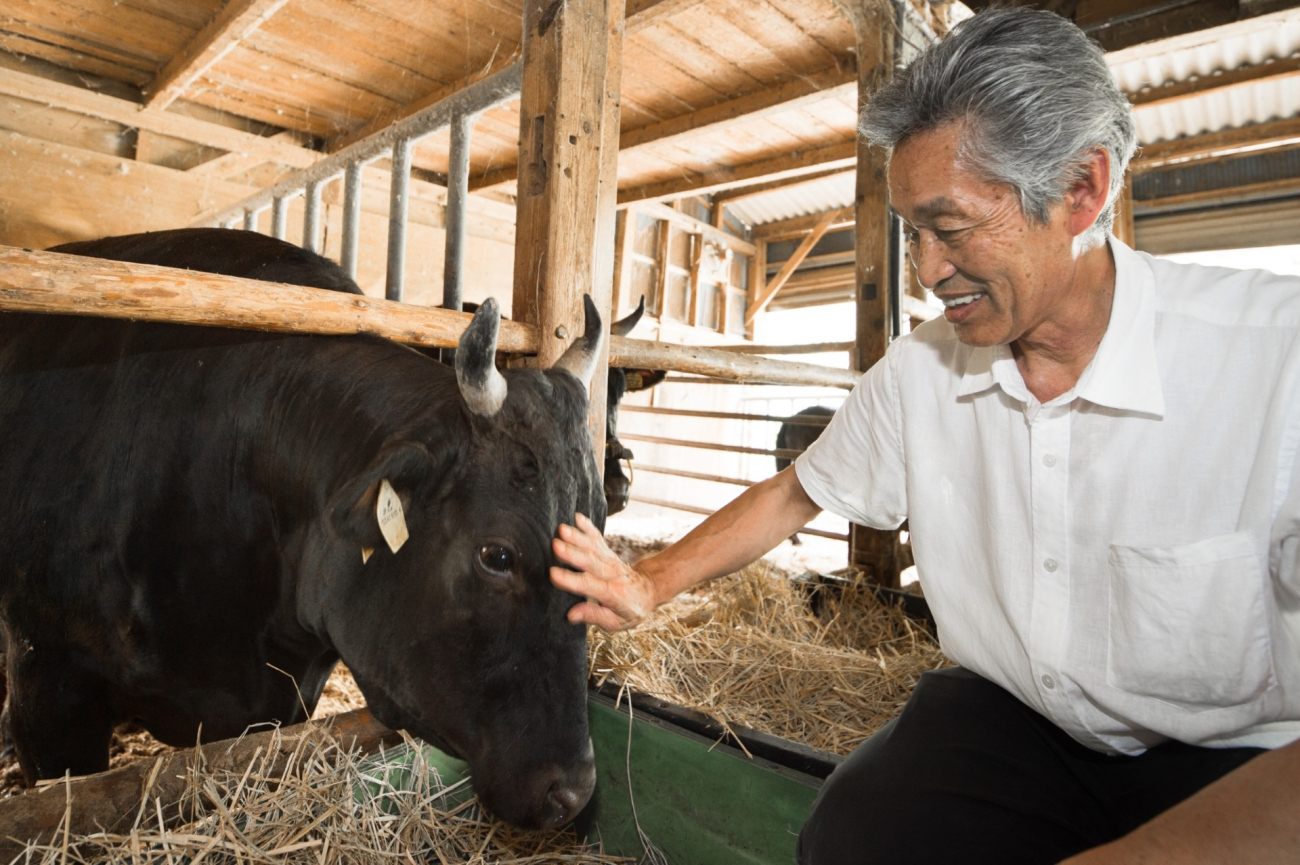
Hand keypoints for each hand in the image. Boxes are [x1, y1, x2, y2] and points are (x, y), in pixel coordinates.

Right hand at [550, 512, 657, 630]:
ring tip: (562, 529)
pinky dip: (588, 526)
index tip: (553, 574)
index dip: (571, 580)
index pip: (589, 585)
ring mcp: (609, 560)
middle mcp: (610, 573)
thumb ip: (594, 616)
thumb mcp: (616, 622)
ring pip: (592, 547)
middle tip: (555, 545)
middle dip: (572, 553)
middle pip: (590, 562)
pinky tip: (577, 517)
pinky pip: (597, 538)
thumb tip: (571, 615)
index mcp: (612, 593)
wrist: (648, 590)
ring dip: (577, 537)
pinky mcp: (607, 551)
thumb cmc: (630, 609)